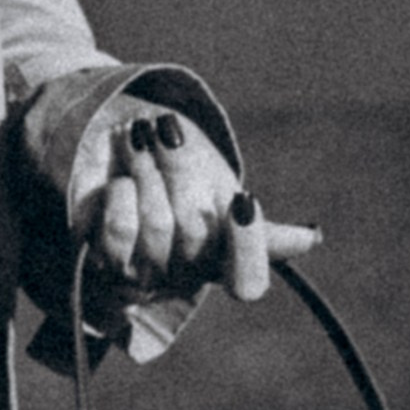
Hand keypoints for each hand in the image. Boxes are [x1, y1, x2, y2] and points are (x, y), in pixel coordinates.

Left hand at [79, 108, 321, 306]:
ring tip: (137, 137)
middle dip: (181, 170)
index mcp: (223, 263)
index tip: (244, 199)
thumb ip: (256, 221)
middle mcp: (183, 277)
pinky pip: (120, 231)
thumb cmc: (177, 176)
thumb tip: (311, 240)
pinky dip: (122, 195)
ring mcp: (140, 273)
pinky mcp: (98, 259)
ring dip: (147, 170)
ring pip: (158, 227)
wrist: (117, 151)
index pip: (247, 281)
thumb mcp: (220, 192)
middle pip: (197, 231)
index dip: (249, 246)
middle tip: (166, 128)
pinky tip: (119, 180)